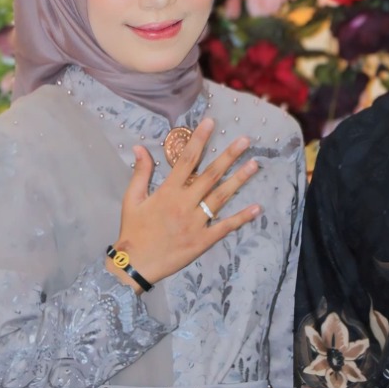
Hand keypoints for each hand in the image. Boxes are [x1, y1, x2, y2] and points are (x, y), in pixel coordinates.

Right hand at [109, 118, 260, 285]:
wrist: (134, 264)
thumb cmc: (133, 231)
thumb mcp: (131, 199)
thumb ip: (140, 173)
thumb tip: (140, 147)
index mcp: (167, 192)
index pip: (186, 160)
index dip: (199, 140)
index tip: (210, 123)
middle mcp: (184, 204)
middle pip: (210, 175)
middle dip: (229, 156)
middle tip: (245, 140)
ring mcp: (196, 223)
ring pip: (221, 197)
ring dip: (239, 180)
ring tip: (255, 165)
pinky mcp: (202, 241)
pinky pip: (225, 227)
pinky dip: (241, 218)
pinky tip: (256, 208)